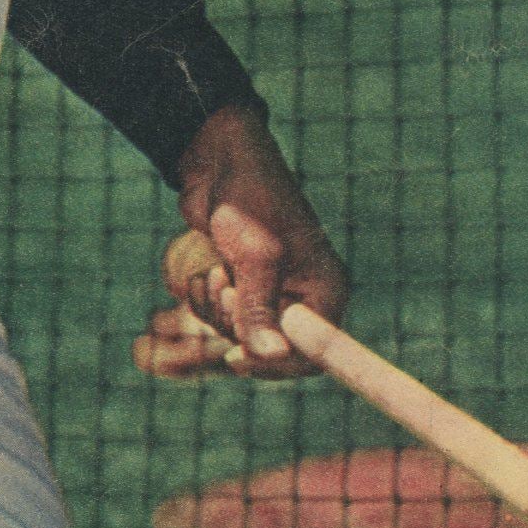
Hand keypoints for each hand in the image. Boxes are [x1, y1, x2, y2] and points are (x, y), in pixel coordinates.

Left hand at [131, 103, 348, 379]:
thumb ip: (259, 309)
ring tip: (215, 272)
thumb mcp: (255, 256)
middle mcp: (302, 297)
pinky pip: (218, 316)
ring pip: (237, 333)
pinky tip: (203, 272)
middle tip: (226, 287)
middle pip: (268, 349)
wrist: (216, 161)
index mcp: (324, 291)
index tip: (235, 356)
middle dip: (236, 326)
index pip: (312, 355)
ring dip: (215, 311)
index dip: (275, 365)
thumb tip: (267, 357)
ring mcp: (269, 293)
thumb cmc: (248, 199)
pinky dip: (204, 301)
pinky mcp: (240, 285)